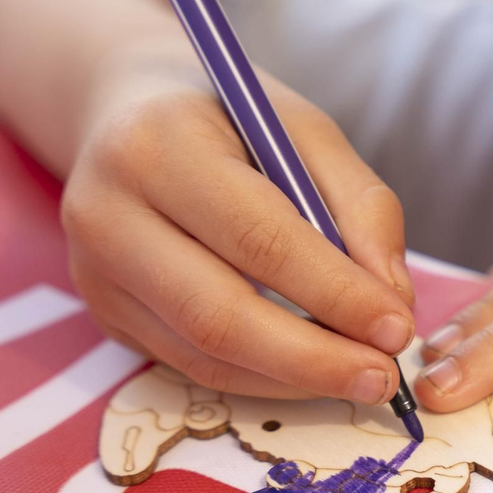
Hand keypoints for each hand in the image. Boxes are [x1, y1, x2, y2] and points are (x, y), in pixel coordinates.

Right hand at [61, 42, 416, 401]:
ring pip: (203, 354)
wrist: (124, 113)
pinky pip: (190, 364)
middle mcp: (108, 213)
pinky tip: (312, 373)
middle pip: (218, 314)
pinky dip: (262, 378)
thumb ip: (360, 206)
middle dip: (313, 358)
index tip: (397, 328)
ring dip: (293, 379)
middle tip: (384, 377)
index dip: (335, 293)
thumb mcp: (304, 130)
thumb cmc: (229, 119)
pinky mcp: (105, 314)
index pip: (258, 238)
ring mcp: (95, 273)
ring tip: (361, 378)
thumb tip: (393, 300)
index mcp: (159, 147)